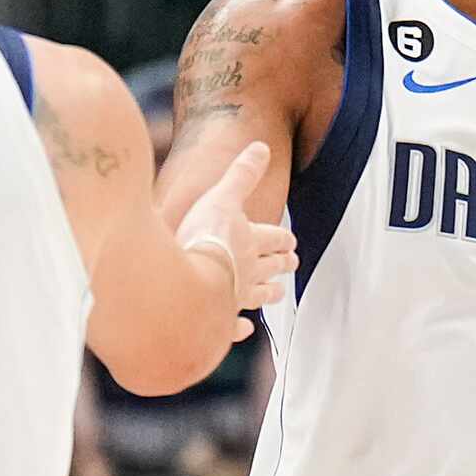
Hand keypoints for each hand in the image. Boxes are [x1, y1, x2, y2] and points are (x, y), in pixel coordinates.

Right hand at [177, 141, 297, 337]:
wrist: (184, 281)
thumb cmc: (203, 237)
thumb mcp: (222, 196)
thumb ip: (241, 174)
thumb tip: (262, 146)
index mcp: (250, 242)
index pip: (274, 238)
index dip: (282, 238)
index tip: (290, 241)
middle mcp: (247, 271)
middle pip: (271, 267)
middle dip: (282, 264)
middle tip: (291, 263)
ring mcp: (233, 297)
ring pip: (257, 295)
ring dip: (269, 293)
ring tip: (277, 294)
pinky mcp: (217, 319)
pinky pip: (232, 326)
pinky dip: (240, 328)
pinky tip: (244, 329)